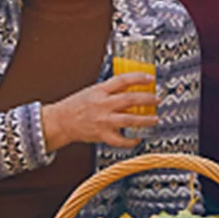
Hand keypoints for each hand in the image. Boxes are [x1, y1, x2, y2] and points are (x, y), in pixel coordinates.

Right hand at [40, 73, 156, 151]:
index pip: (122, 80)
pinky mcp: (102, 135)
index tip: (150, 78)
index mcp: (100, 91)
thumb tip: (129, 87)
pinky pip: (120, 140)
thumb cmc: (75, 106)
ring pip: (129, 120)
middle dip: (147, 99)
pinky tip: (138, 138)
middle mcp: (103, 104)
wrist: (61, 121)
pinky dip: (131, 140)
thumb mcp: (92, 91)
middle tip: (157, 99)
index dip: (138, 78)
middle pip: (130, 99)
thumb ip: (110, 90)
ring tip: (155, 119)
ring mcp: (103, 120)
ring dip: (145, 120)